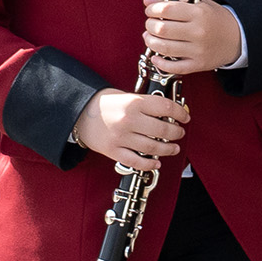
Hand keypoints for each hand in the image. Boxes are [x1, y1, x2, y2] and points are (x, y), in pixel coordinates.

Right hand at [73, 87, 188, 176]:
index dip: (180, 113)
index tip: (185, 118)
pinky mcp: (112, 151)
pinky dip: (149, 164)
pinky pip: (136, 161)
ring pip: (153, 147)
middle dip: (176, 133)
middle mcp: (128, 120)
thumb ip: (146, 104)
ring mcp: (120, 137)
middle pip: (163, 130)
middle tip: (180, 133)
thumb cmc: (104, 103)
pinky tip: (157, 162)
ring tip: (174, 148)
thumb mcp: (126, 96)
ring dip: (168, 149)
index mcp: (133, 103)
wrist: (76, 113)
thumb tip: (171, 113)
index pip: (165, 108)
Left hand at [139, 0, 242, 80]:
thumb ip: (173, 0)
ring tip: (150, 37)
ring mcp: (199, 50)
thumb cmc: (216, 19)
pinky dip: (160, 63)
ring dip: (151, 42)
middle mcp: (199, 32)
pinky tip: (156, 57)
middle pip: (162, 29)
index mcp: (200, 13)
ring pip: (164, 48)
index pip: (166, 10)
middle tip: (150, 24)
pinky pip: (174, 67)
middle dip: (149, 26)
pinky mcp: (199, 64)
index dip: (152, 10)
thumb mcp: (199, 4)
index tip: (150, 11)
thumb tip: (148, 1)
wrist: (239, 38)